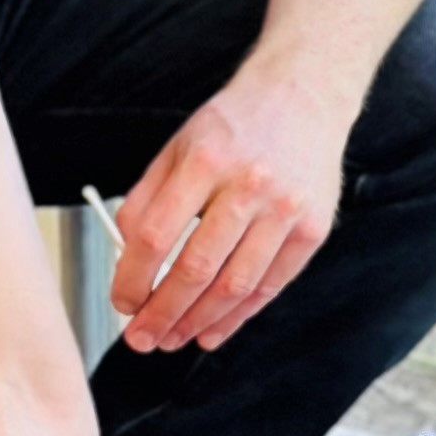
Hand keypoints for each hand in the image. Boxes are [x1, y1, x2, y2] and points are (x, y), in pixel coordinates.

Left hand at [111, 65, 351, 355]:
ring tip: (173, 339)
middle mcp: (249, 186)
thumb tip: (124, 260)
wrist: (304, 96)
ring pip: (235, 285)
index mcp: (206, 161)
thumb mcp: (178, 147)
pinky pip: (270, 285)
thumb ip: (146, 200)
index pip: (157, 235)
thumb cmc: (236, 126)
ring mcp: (286, 210)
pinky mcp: (313, 229)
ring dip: (198, 322)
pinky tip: (212, 331)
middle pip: (196, 269)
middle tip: (141, 338)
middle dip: (162, 313)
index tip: (123, 301)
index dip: (134, 278)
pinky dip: (238, 316)